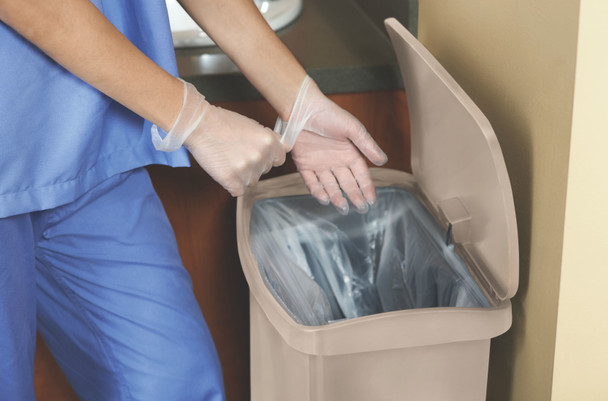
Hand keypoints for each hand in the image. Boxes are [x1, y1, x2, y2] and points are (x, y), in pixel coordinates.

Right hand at [152, 79, 284, 195]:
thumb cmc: (223, 123)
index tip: (257, 153)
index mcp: (269, 142)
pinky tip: (224, 170)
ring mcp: (246, 170)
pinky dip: (231, 184)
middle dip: (253, 165)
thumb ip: (270, 139)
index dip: (268, 157)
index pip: (279, 159)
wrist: (199, 125)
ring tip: (228, 159)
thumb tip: (284, 147)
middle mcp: (260, 156)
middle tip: (236, 153)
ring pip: (251, 182)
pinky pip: (238, 190)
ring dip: (241, 175)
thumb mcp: (253, 125)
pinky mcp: (231, 180)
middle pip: (264, 171)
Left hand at [278, 77, 386, 213]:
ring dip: (337, 197)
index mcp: (349, 153)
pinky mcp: (304, 164)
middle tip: (360, 208)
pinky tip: (324, 198)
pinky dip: (317, 190)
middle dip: (354, 196)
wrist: (302, 108)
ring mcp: (320, 164)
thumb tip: (383, 161)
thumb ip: (367, 145)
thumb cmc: (330, 114)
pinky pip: (311, 181)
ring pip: (330, 185)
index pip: (361, 174)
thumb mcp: (353, 129)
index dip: (367, 187)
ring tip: (343, 208)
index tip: (372, 200)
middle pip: (347, 183)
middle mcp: (336, 161)